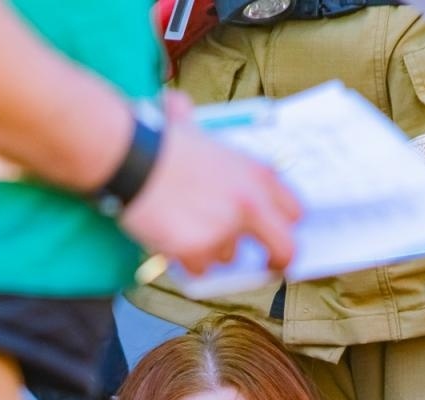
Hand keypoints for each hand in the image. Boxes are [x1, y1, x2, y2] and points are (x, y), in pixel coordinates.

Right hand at [120, 92, 301, 277]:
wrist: (130, 159)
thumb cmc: (158, 141)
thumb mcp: (191, 126)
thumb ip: (197, 126)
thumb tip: (178, 106)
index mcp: (257, 174)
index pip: (294, 211)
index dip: (285, 225)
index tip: (276, 234)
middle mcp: (250, 204)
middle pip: (284, 248)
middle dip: (276, 260)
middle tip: (265, 266)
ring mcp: (225, 230)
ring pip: (229, 257)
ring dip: (211, 249)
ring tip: (185, 227)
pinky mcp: (199, 250)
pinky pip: (199, 269)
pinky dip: (186, 260)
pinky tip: (170, 238)